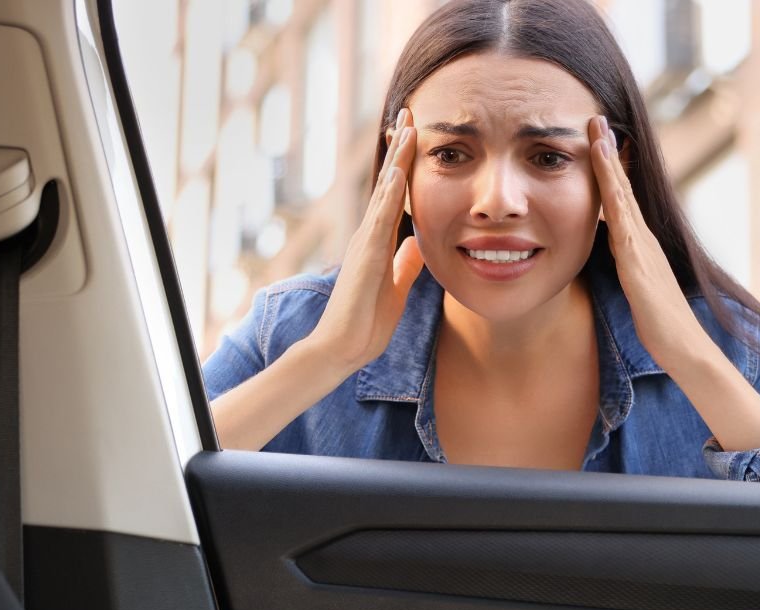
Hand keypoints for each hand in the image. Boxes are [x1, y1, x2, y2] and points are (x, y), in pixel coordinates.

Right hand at [306, 108, 426, 371]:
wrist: (342, 347)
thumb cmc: (365, 323)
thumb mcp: (396, 288)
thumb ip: (405, 265)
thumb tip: (417, 245)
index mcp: (378, 242)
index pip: (396, 195)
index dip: (405, 166)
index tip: (415, 137)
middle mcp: (369, 234)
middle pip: (388, 181)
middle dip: (400, 147)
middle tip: (410, 112)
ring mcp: (366, 240)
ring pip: (385, 189)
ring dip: (396, 157)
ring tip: (408, 124)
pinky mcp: (366, 253)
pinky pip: (381, 215)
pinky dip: (390, 190)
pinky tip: (399, 168)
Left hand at [588, 114, 716, 366]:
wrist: (686, 347)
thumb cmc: (661, 325)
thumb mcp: (636, 288)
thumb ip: (625, 267)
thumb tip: (611, 254)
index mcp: (639, 245)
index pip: (621, 200)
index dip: (609, 170)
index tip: (597, 141)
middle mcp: (643, 238)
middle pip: (623, 187)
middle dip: (609, 153)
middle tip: (596, 119)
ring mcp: (642, 247)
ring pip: (623, 196)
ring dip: (610, 163)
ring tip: (598, 131)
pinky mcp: (638, 261)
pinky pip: (622, 220)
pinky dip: (614, 195)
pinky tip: (605, 178)